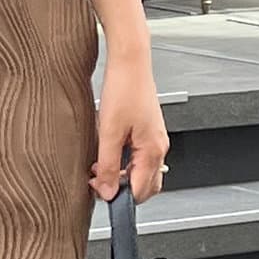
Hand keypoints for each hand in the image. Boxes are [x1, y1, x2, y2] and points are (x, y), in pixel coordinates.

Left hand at [90, 53, 170, 203]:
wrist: (130, 62)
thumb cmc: (124, 89)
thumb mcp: (109, 132)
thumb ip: (108, 166)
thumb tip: (107, 191)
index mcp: (153, 150)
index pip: (140, 191)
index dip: (119, 197)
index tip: (99, 190)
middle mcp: (158, 147)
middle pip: (145, 186)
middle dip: (122, 190)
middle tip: (99, 181)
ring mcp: (155, 140)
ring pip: (142, 173)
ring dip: (121, 176)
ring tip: (100, 166)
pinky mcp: (148, 133)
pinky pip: (139, 158)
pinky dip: (124, 163)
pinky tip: (108, 154)